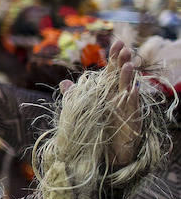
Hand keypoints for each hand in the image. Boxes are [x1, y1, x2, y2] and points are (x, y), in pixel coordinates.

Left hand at [59, 40, 139, 165]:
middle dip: (123, 62)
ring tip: (129, 64)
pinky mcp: (131, 122)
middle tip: (125, 48)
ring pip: (128, 90)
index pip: (111, 71)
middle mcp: (118, 98)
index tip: (117, 42)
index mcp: (107, 93)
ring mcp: (125, 109)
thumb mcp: (80, 112)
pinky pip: (132, 109)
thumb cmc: (95, 131)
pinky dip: (132, 98)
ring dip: (128, 78)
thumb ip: (74, 97)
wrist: (103, 156)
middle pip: (121, 76)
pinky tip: (133, 89)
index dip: (114, 57)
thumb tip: (64, 82)